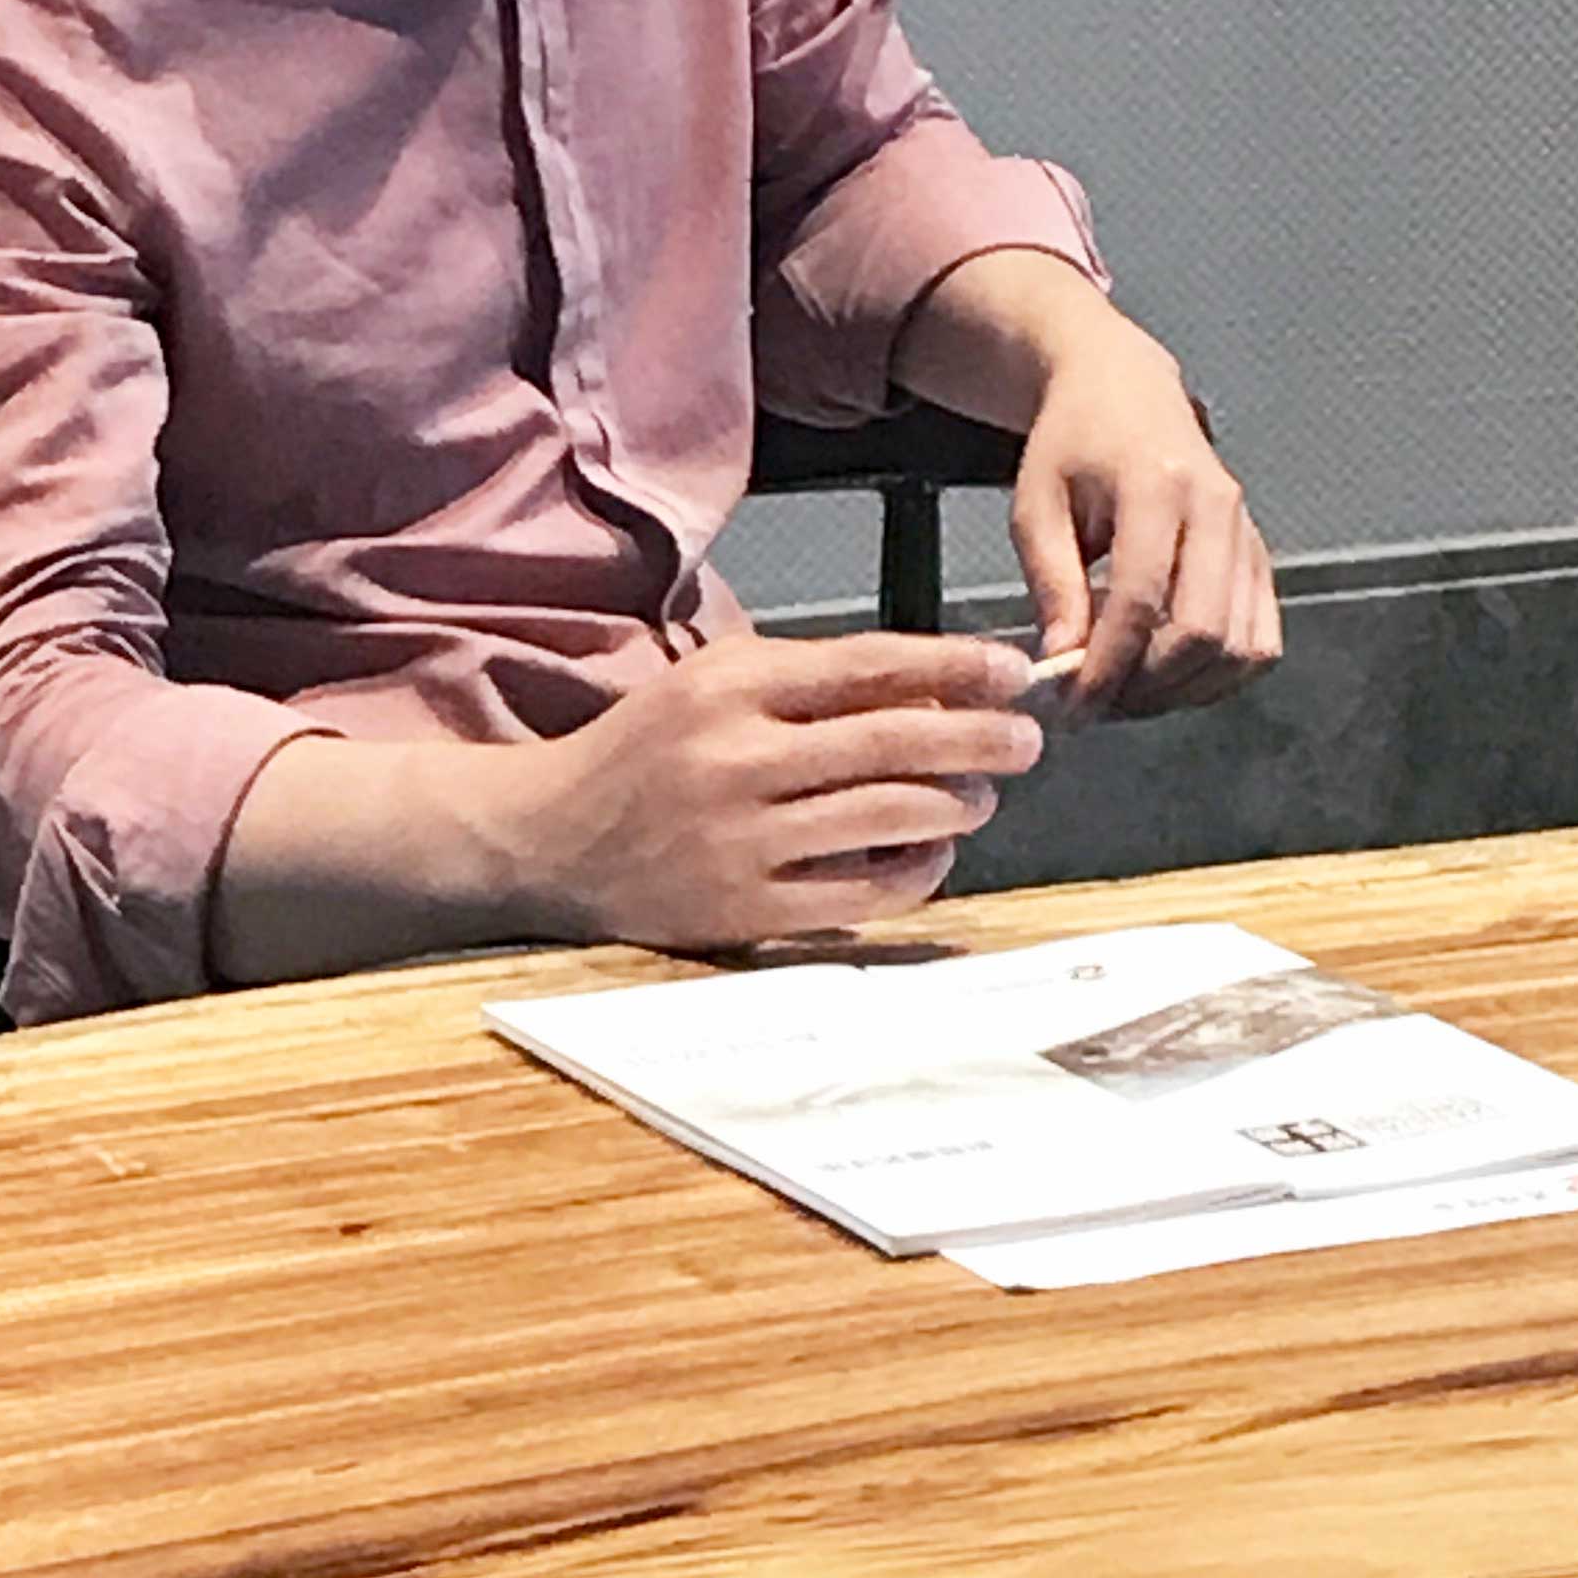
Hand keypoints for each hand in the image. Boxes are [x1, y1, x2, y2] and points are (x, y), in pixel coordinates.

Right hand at [517, 630, 1041, 950]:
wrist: (552, 836)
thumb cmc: (646, 748)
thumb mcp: (711, 680)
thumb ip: (807, 679)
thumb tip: (929, 689)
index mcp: (731, 687)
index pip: (866, 667)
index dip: (951, 667)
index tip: (1011, 669)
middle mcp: (738, 759)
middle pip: (890, 743)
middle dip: (977, 738)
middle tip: (1026, 738)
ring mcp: (743, 840)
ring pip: (886, 817)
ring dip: (955, 804)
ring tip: (983, 794)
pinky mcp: (746, 910)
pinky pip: (861, 895)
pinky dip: (914, 871)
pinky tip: (933, 853)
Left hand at [1012, 336, 1280, 716]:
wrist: (1123, 390)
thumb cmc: (1072, 442)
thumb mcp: (1036, 504)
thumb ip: (1052, 583)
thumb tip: (1065, 663)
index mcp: (1157, 484)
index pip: (1143, 599)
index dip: (1109, 665)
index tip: (1074, 706)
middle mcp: (1218, 508)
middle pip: (1204, 632)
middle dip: (1148, 686)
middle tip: (1097, 704)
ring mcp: (1249, 533)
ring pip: (1241, 646)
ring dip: (1184, 689)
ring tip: (1127, 692)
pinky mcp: (1262, 557)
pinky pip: (1260, 641)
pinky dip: (1220, 675)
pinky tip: (1169, 675)